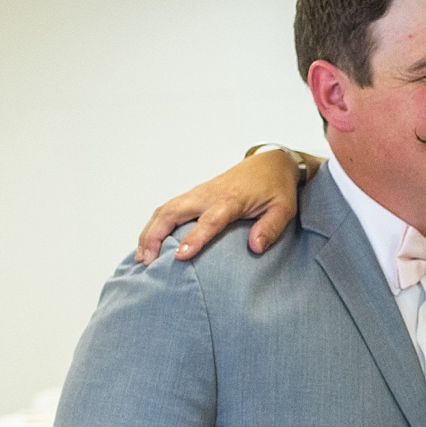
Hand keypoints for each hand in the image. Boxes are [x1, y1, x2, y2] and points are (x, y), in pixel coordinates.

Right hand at [135, 148, 304, 264]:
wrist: (270, 163)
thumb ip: (270, 228)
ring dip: (149, 232)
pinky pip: (167, 209)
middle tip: (147, 262)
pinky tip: (148, 244)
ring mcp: (198, 194)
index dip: (194, 238)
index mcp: (231, 200)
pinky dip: (154, 226)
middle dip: (156, 236)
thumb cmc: (277, 188)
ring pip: (164, 210)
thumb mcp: (284, 209)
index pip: (209, 220)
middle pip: (173, 212)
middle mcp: (208, 195)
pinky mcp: (193, 195)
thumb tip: (255, 248)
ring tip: (141, 258)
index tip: (180, 256)